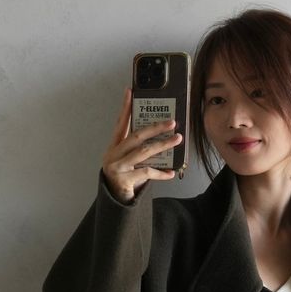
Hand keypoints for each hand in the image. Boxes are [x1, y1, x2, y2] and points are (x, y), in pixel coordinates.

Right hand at [102, 87, 180, 202]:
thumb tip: (162, 135)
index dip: (125, 107)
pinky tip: (170, 173)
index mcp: (115, 146)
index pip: (120, 123)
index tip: (130, 91)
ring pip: (144, 152)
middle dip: (155, 127)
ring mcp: (117, 166)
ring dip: (163, 145)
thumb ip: (139, 149)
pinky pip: (147, 173)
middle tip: (172, 122)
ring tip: (177, 140)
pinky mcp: (124, 179)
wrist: (115, 200)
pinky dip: (160, 173)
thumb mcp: (129, 160)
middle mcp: (113, 154)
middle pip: (136, 136)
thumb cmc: (125, 176)